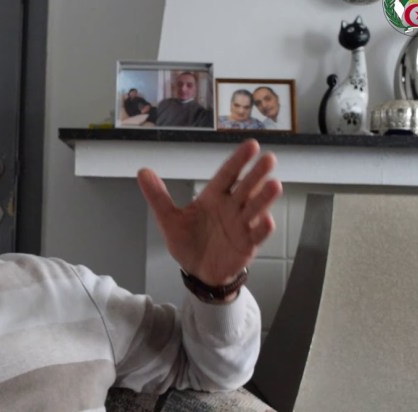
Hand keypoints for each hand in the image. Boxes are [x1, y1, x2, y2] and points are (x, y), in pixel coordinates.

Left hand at [137, 139, 281, 285]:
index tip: (251, 144)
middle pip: (246, 187)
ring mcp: (241, 226)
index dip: (239, 160)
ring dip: (265, 198)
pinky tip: (266, 220)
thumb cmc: (188, 242)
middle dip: (257, 174)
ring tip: (275, 185)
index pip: (228, 174)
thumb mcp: (169, 219)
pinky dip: (262, 228)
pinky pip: (257, 235)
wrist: (198, 272)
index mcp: (214, 196)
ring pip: (255, 208)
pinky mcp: (247, 245)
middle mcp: (231, 207)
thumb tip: (143, 171)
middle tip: (269, 158)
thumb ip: (158, 196)